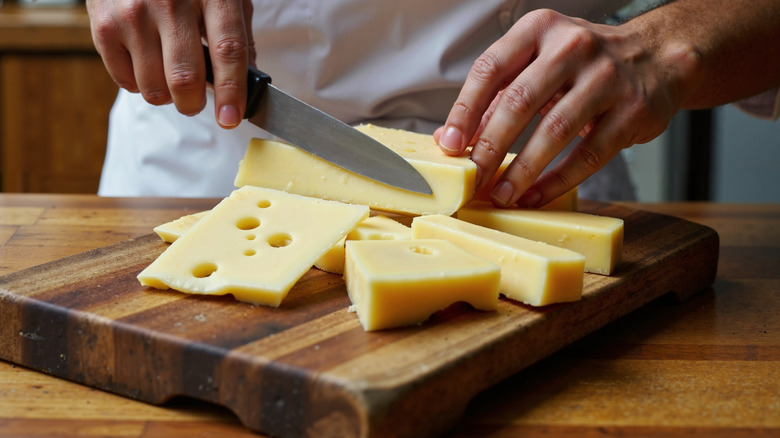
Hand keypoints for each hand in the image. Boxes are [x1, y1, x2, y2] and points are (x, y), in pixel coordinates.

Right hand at [86, 0, 254, 127]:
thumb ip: (238, 36)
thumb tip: (249, 82)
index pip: (227, 51)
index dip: (232, 91)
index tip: (231, 117)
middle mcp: (170, 2)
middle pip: (185, 78)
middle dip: (194, 104)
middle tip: (195, 104)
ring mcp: (134, 14)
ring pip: (154, 87)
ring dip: (167, 97)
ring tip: (170, 80)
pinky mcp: (104, 25)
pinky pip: (125, 80)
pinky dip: (140, 85)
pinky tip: (147, 64)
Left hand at [435, 9, 699, 206]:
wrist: (659, 57)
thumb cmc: (585, 64)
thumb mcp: (540, 63)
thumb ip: (500, 94)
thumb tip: (457, 140)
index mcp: (539, 29)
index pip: (490, 69)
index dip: (465, 110)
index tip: (448, 145)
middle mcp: (572, 46)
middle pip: (519, 101)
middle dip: (489, 146)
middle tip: (471, 178)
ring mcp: (606, 77)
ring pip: (554, 130)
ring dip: (522, 169)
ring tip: (501, 195)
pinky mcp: (633, 111)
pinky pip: (588, 154)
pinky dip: (558, 180)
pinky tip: (536, 196)